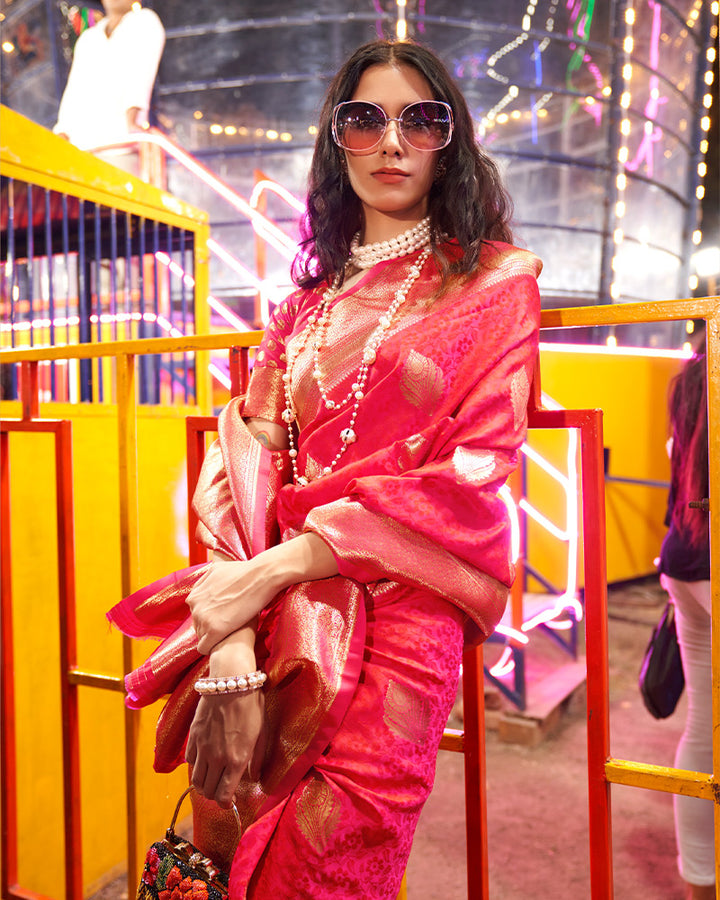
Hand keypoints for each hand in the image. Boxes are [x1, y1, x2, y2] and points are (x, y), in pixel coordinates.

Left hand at [186, 558, 279, 654]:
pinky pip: (204, 648)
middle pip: (197, 626)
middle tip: (230, 624)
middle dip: (211, 626)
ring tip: (230, 633)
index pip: (195, 613)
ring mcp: (203, 618)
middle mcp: (195, 606)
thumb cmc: (244, 571)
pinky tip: (224, 643)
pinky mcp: (215, 630)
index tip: (224, 615)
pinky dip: (212, 648)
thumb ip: (205, 580)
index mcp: (194, 595)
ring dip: (214, 637)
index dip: (210, 615)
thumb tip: (204, 584)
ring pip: (202, 637)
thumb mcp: (217, 569)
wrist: (262, 576)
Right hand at [186, 689, 266, 806]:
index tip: (230, 802)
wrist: (231, 681)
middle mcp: (217, 758)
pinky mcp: (193, 736)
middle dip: (214, 796)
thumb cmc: (251, 705)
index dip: (226, 804)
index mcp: (236, 760)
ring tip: (212, 779)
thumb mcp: (262, 733)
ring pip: (196, 780)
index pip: (224, 796)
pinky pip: (190, 761)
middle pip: (208, 792)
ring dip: (203, 785)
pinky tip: (204, 760)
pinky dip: (196, 767)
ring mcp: (202, 748)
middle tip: (221, 790)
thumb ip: (258, 760)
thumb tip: (254, 778)